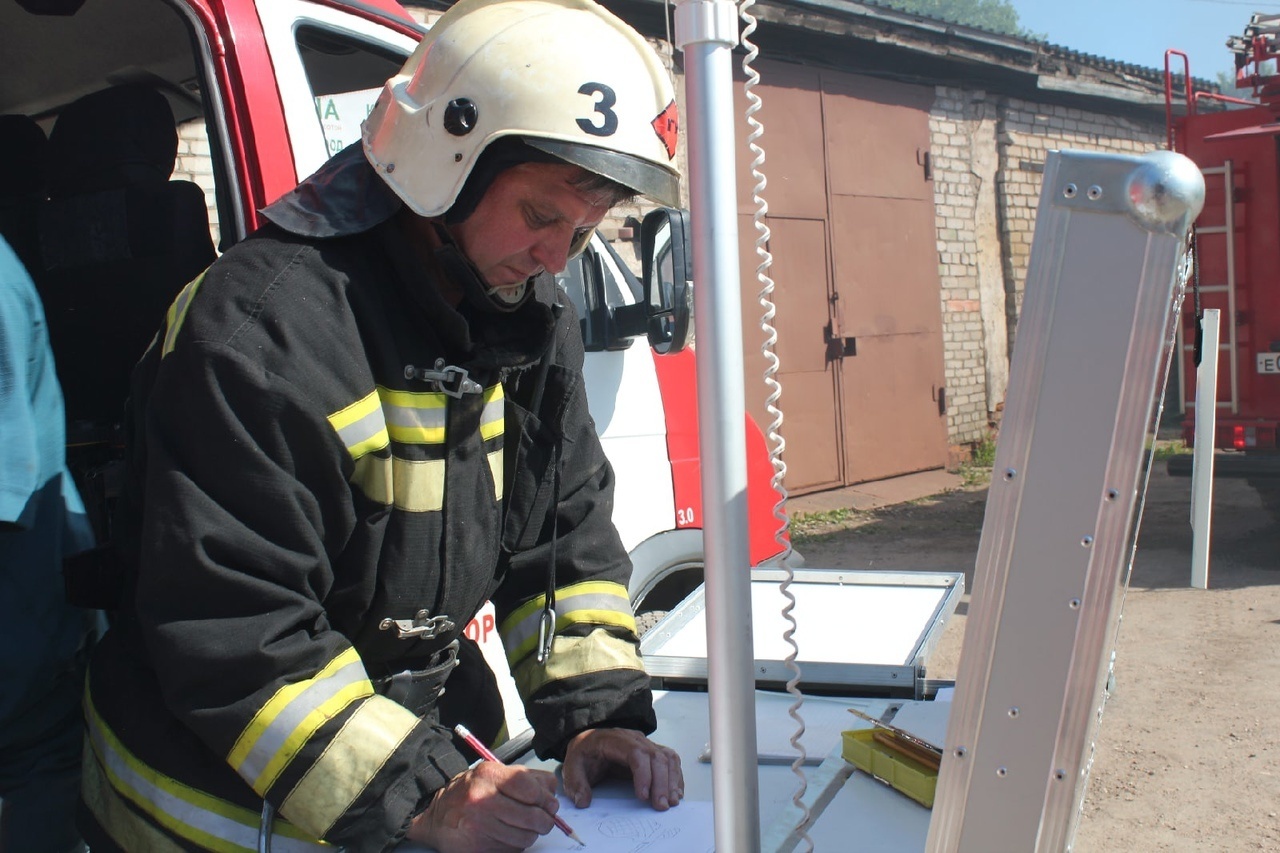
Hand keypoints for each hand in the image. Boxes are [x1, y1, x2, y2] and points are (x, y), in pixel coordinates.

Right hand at [406, 761, 559, 851]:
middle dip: (545, 821)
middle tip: (545, 820)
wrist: (436, 816)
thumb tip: (551, 794)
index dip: (546, 799)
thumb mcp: (494, 773)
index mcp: (489, 775)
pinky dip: (516, 845)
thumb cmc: (470, 792)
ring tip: (522, 827)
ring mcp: (480, 825)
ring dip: (530, 834)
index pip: (531, 789)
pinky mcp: (479, 847)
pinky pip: (513, 850)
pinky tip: (507, 835)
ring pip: (526, 837)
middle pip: (532, 816)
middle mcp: (483, 799)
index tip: (550, 804)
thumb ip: (525, 778)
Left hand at [561, 728, 683, 810]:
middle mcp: (634, 739)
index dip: (643, 774)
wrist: (590, 742)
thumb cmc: (584, 755)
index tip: (643, 796)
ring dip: (672, 780)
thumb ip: (576, 784)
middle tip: (661, 806)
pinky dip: (676, 777)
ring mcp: (646, 744)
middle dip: (661, 782)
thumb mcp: (572, 767)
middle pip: (655, 756)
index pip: (635, 752)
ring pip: (667, 757)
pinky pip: (670, 761)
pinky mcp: (652, 753)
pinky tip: (676, 794)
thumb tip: (582, 801)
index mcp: (613, 740)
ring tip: (672, 802)